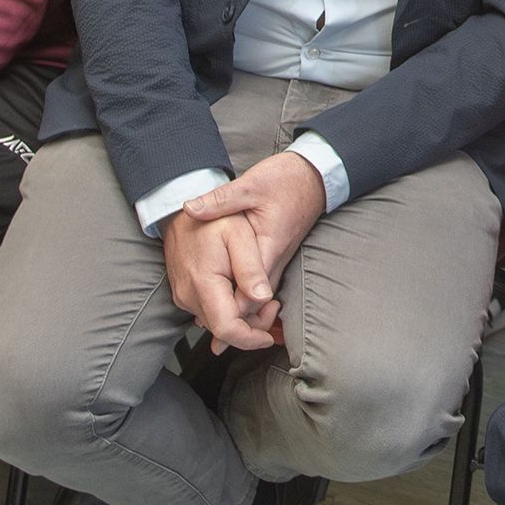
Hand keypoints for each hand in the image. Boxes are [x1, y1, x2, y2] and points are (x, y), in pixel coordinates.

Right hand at [160, 210, 280, 352]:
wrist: (180, 214)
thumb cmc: (213, 221)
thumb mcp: (239, 234)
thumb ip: (251, 267)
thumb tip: (262, 297)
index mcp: (203, 283)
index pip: (226, 329)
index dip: (251, 339)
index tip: (269, 337)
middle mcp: (188, 296)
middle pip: (223, 331)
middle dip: (252, 327)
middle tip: (273, 304)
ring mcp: (184, 297)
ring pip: (216, 325)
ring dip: (241, 320)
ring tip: (261, 295)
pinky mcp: (184, 295)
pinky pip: (209, 314)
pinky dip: (228, 312)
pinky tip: (242, 294)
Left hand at [181, 151, 327, 305]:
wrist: (313, 177)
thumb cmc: (286, 180)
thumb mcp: (251, 184)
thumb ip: (220, 200)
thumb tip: (190, 209)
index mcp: (268, 248)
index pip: (251, 295)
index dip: (230, 310)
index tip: (205, 312)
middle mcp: (275, 261)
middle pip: (255, 304)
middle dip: (232, 317)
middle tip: (206, 327)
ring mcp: (277, 261)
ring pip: (258, 299)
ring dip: (237, 308)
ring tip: (212, 318)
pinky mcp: (275, 257)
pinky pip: (259, 287)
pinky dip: (243, 295)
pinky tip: (225, 295)